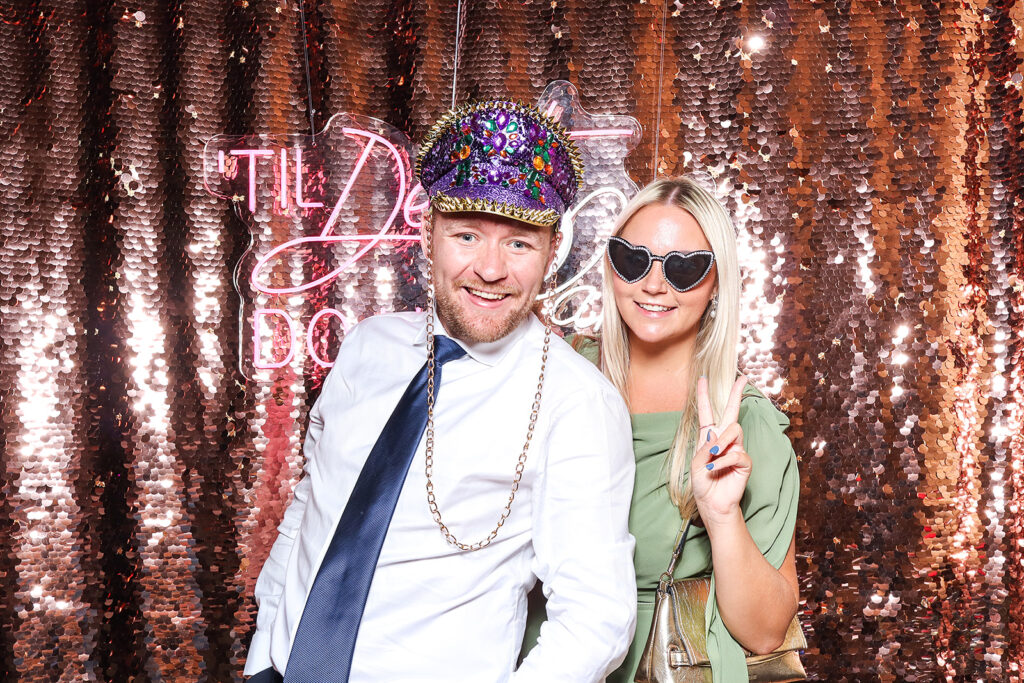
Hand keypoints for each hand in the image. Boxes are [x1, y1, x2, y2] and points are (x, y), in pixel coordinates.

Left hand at [691, 376, 750, 525]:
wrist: (712, 504)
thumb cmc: (702, 484)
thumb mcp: (695, 464)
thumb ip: (704, 447)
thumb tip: (716, 433)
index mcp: (708, 438)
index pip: (707, 413)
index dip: (704, 396)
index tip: (703, 379)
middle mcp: (724, 440)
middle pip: (731, 412)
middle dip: (736, 394)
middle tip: (742, 379)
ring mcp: (735, 449)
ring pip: (733, 430)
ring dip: (721, 442)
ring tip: (711, 457)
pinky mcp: (744, 462)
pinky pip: (736, 453)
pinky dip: (722, 461)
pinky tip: (713, 469)